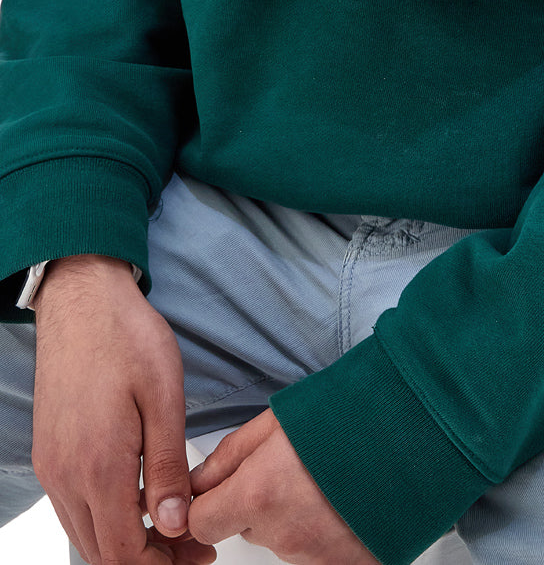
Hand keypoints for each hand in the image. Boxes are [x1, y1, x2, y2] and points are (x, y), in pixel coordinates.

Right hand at [31, 254, 215, 564]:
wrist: (82, 298)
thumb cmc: (126, 336)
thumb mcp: (164, 396)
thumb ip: (168, 466)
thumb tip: (173, 526)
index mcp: (98, 465)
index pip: (123, 553)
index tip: (198, 555)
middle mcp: (66, 475)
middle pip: (102, 552)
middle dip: (148, 561)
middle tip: (193, 546)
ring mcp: (53, 466)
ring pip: (86, 533)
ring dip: (126, 542)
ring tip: (173, 524)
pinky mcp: (50, 452)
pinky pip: (76, 506)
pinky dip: (108, 517)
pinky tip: (141, 497)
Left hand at [187, 408, 379, 563]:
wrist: (416, 431)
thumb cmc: (354, 415)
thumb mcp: (280, 418)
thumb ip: (231, 454)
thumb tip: (200, 480)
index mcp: (259, 494)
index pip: (203, 523)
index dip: (210, 505)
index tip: (222, 491)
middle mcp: (285, 534)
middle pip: (249, 529)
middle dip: (260, 504)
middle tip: (296, 469)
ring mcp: (317, 557)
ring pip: (285, 539)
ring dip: (296, 516)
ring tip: (329, 479)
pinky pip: (319, 553)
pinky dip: (326, 532)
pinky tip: (346, 503)